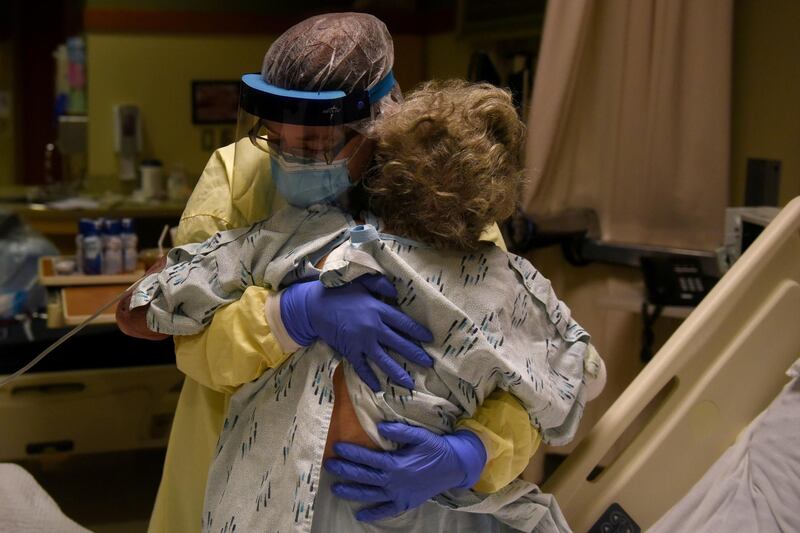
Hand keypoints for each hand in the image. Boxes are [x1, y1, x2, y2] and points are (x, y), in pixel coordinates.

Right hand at [280, 275, 433, 390]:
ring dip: (398, 373)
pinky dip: (370, 379)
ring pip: (384, 360)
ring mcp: (361, 342)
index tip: (430, 339)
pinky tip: (379, 389)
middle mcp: (373, 328)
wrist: (314, 306)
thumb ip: (380, 286)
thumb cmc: (339, 292)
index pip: (404, 323)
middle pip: (399, 344)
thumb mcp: (361, 282)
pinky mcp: (350, 351)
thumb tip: (397, 293)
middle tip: (428, 364)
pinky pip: (362, 368)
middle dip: (415, 354)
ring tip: (410, 384)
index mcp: (378, 310)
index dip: (418, 332)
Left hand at [324, 422, 486, 521]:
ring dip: (351, 492)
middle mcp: (394, 481)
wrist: (455, 467)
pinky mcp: (405, 503)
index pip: (368, 458)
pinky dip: (374, 513)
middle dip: (345, 470)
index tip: (337, 447)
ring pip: (370, 494)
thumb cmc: (436, 448)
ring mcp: (399, 494)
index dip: (352, 453)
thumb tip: (380, 427)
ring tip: (335, 489)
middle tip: (329, 465)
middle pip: (364, 476)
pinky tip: (360, 514)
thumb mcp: (420, 435)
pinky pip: (387, 511)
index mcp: (396, 463)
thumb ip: (400, 431)